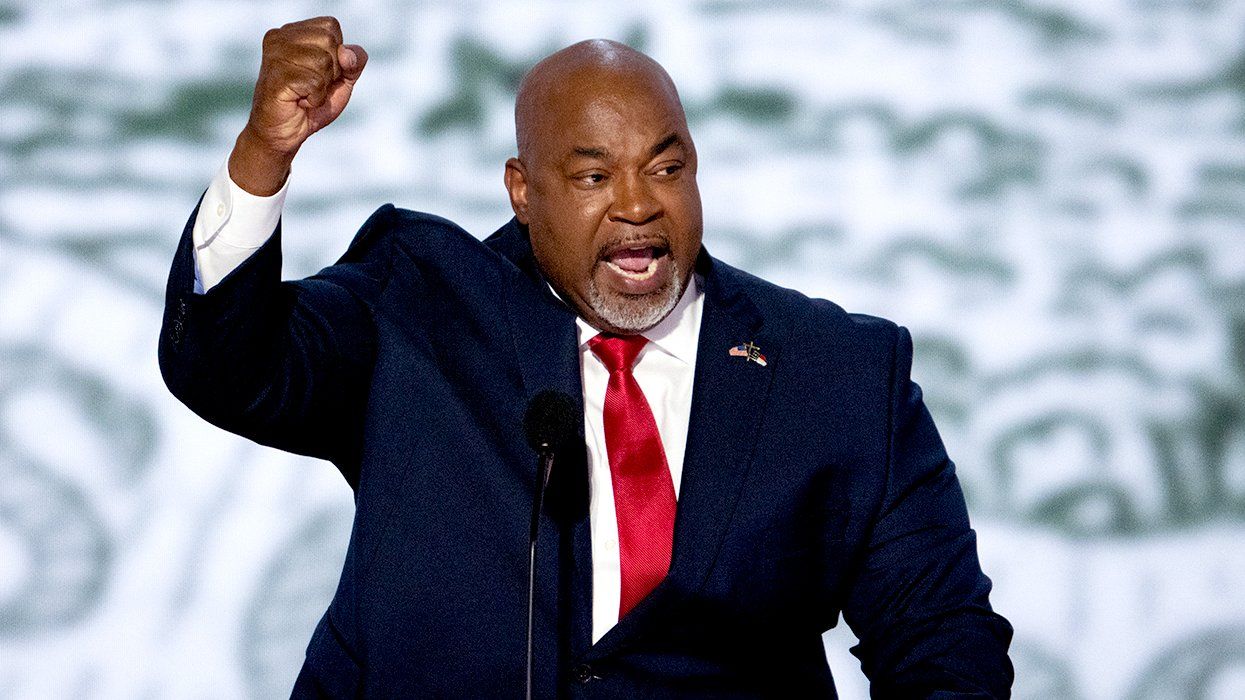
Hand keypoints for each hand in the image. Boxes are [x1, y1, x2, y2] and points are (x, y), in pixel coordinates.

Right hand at [229, 16, 367, 194]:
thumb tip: (346, 54)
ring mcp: (275, 56)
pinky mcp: (276, 76)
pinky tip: (299, 102)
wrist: (284, 134)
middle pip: (329, 42)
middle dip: (331, 71)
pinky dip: (315, 99)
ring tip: (304, 94)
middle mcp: (280, 37)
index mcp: (292, 31)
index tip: (319, 72)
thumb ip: (355, 60)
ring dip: (322, 87)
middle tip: (311, 86)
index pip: (331, 26)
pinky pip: (315, 83)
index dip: (336, 55)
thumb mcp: (342, 79)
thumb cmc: (310, 103)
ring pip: (324, 62)